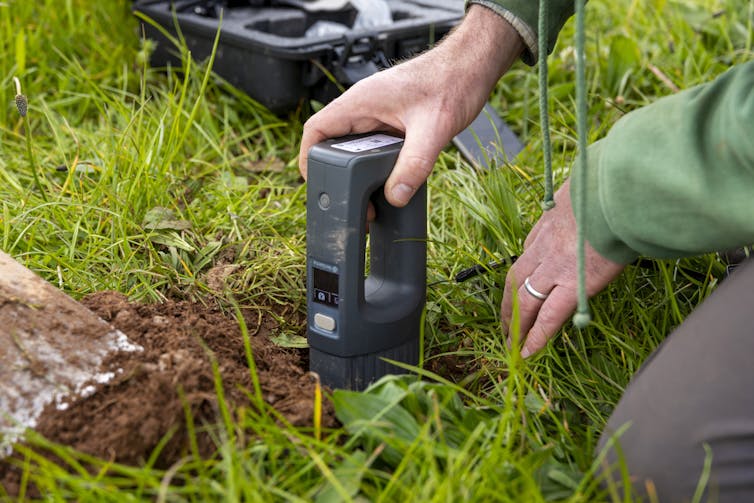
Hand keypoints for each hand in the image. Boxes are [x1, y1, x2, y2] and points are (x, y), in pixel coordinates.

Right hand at [298, 5, 524, 206]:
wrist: (472, 66)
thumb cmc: (452, 82)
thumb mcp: (433, 129)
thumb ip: (414, 164)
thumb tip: (396, 196)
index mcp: (361, 101)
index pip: (316, 129)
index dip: (308, 158)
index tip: (315, 184)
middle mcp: (364, 107)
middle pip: (332, 144)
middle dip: (337, 175)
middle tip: (352, 201)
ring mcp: (377, 114)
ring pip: (354, 148)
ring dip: (358, 173)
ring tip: (370, 199)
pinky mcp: (392, 121)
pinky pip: (373, 147)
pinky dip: (376, 167)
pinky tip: (388, 183)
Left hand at [501, 178, 625, 356]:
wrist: (622, 191)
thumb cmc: (616, 183)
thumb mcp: (590, 183)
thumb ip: (587, 196)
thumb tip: (599, 186)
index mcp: (551, 218)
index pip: (529, 248)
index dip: (524, 269)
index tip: (523, 282)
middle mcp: (545, 244)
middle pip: (515, 277)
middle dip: (507, 302)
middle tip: (504, 321)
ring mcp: (555, 265)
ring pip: (524, 299)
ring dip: (515, 323)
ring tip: (511, 344)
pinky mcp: (573, 284)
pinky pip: (548, 315)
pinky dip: (536, 335)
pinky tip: (528, 351)